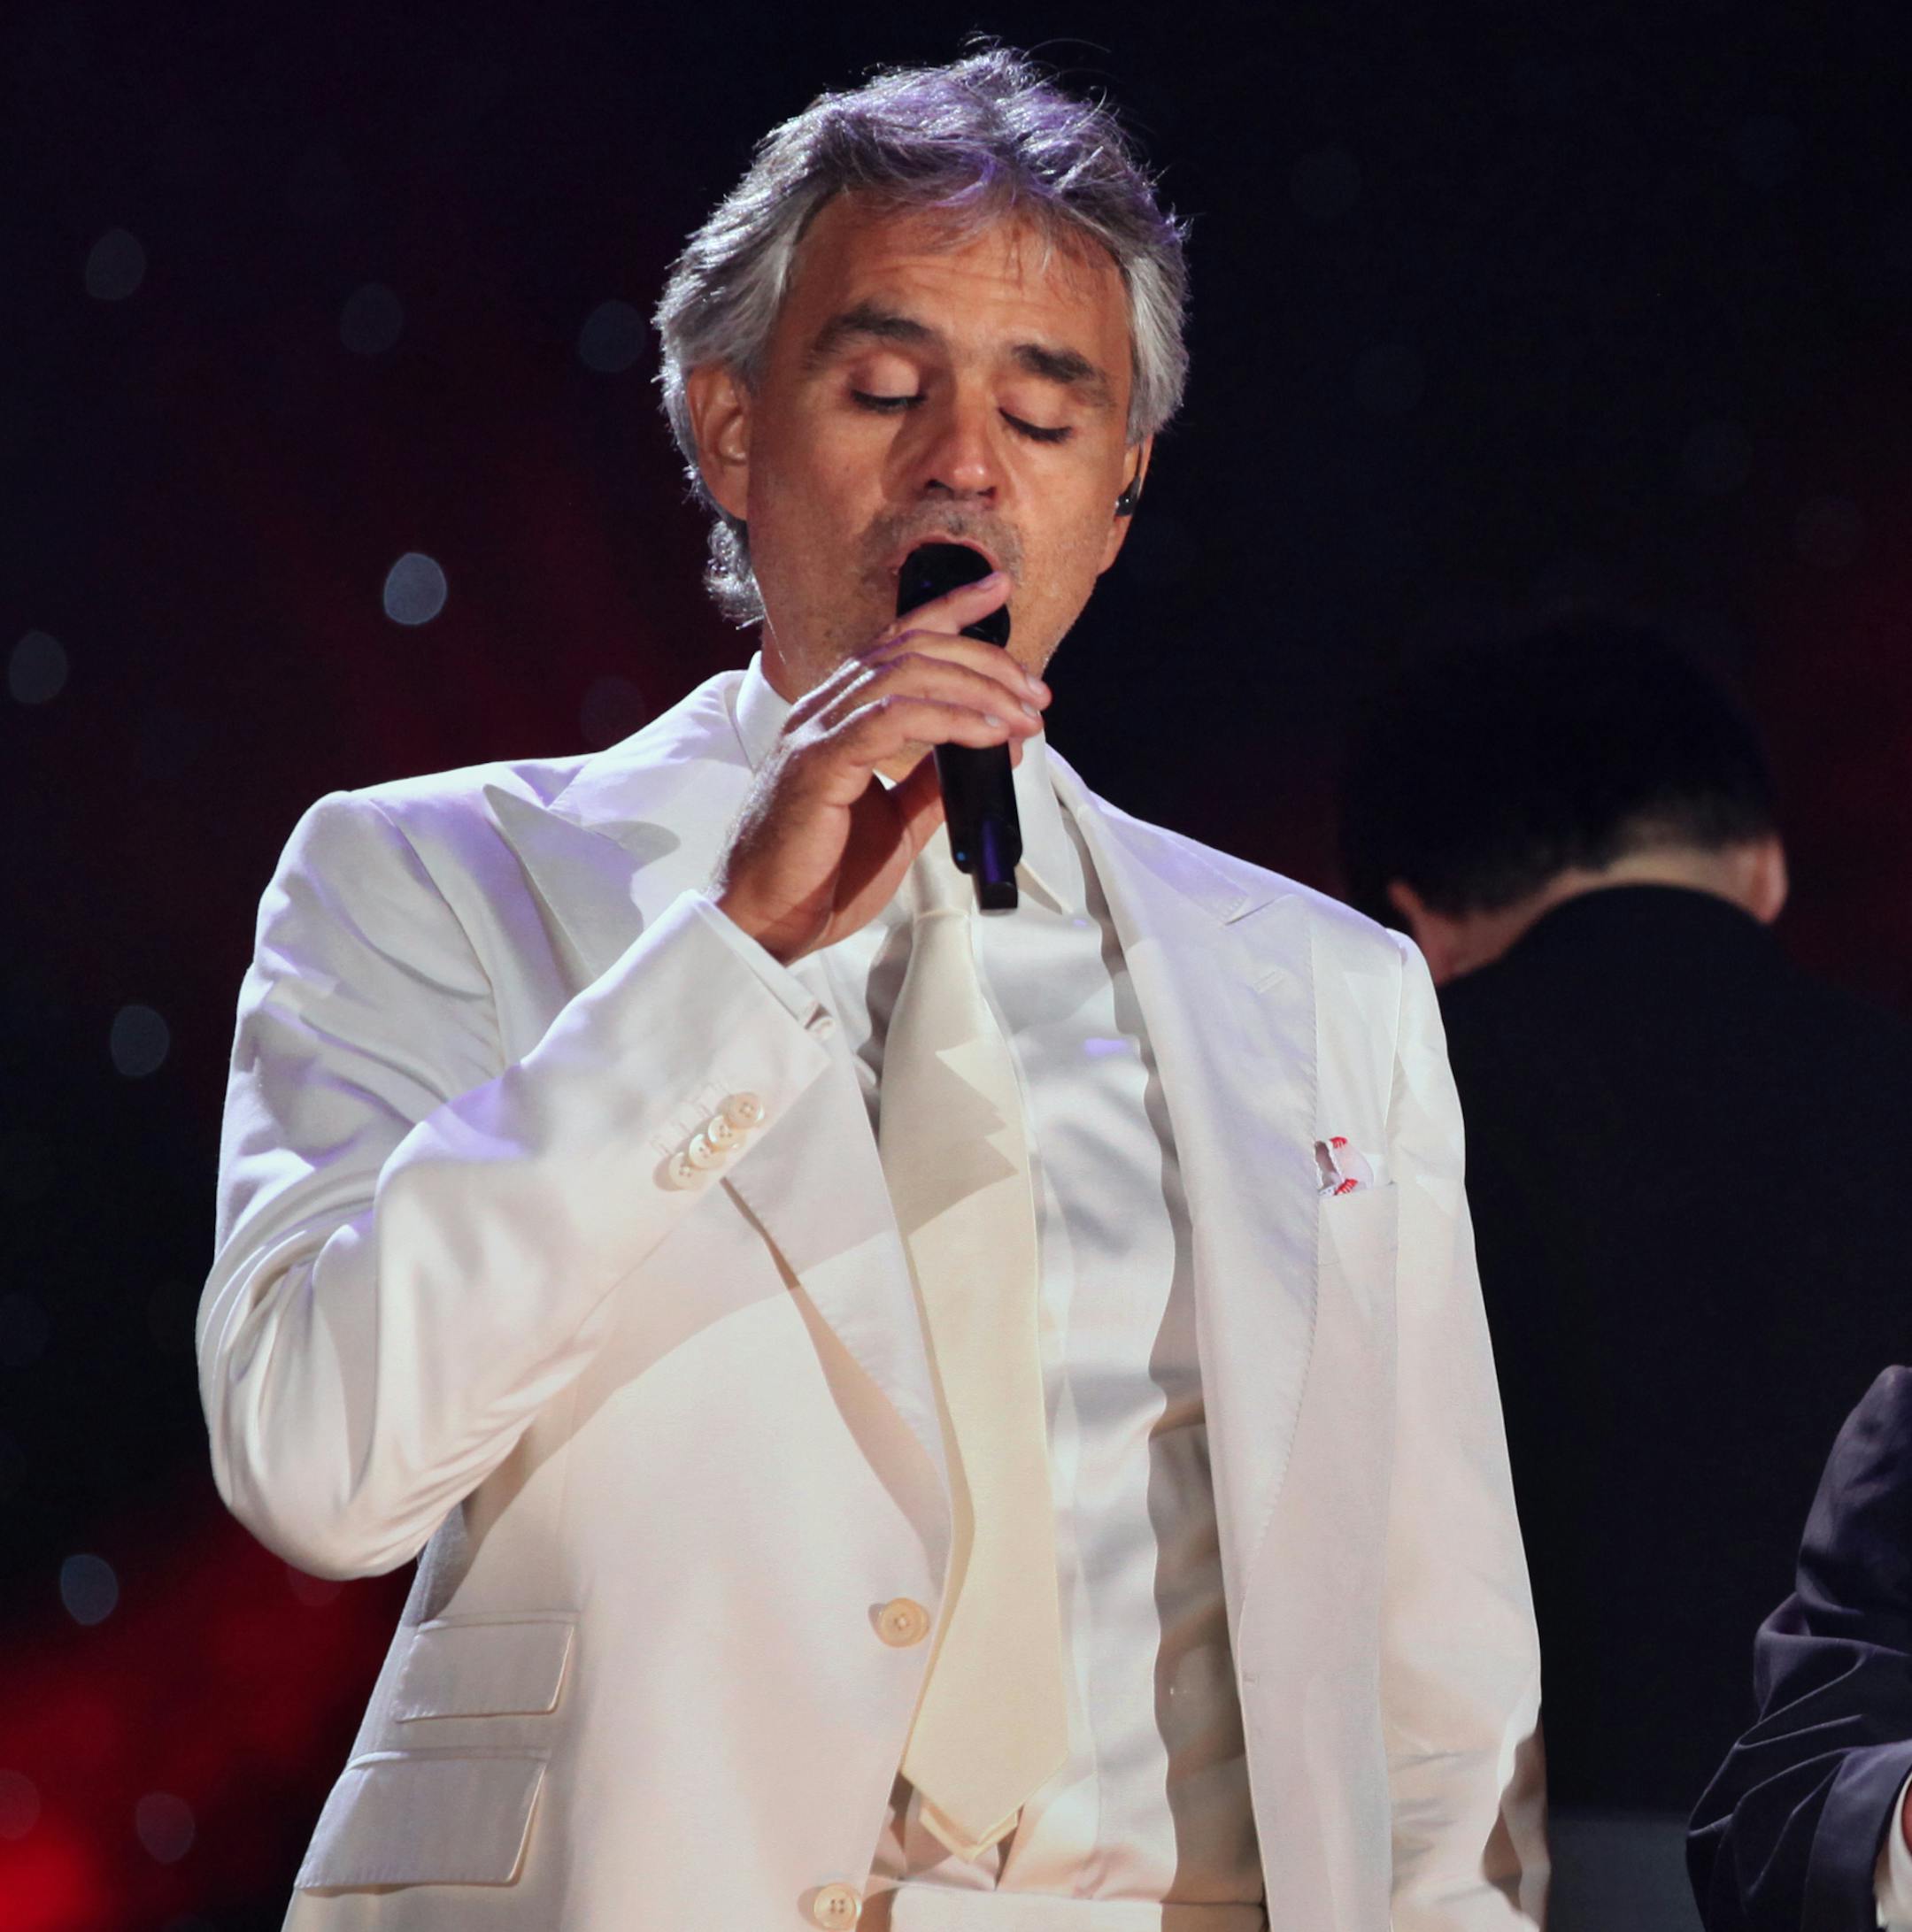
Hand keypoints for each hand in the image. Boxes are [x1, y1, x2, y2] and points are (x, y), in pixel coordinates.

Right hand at [713, 573, 1048, 964]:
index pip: (897, 642)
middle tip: (1035, 692)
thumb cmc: (820, 876)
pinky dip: (949, 719)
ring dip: (977, 689)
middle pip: (911, 649)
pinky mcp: (817, 764)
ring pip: (904, 675)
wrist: (767, 923)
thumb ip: (932, 781)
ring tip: (1022, 716)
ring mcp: (816, 733)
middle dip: (983, 660)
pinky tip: (988, 734)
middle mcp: (823, 711)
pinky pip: (891, 719)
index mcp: (837, 716)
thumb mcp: (896, 821)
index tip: (998, 591)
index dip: (950, 608)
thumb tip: (989, 748)